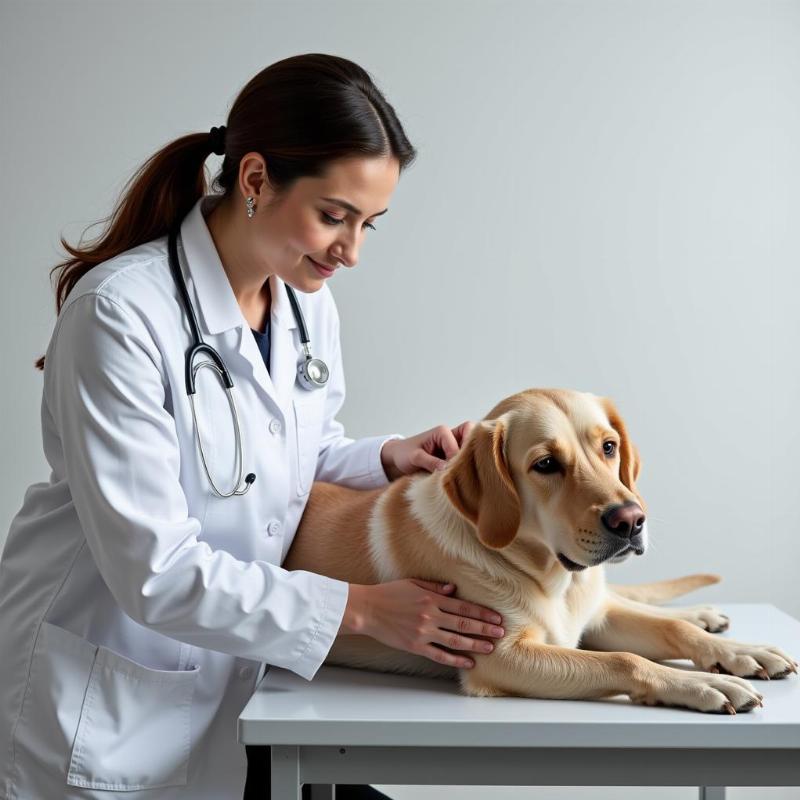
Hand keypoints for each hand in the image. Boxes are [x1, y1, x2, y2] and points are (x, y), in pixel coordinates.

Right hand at [350, 579, 505, 668]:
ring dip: (475, 645)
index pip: (463, 607)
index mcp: (431, 599)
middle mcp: (431, 616)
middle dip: (484, 629)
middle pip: (464, 624)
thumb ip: (434, 587)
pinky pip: (439, 655)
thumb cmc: (388, 593)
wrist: (367, 609)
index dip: (482, 613)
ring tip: (490, 647)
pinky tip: (468, 663)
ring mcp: (424, 632)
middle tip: (501, 633)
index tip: (496, 617)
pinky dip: (455, 660)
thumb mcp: (413, 583)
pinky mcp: (416, 646)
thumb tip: (454, 589)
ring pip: (455, 641)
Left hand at [381, 420, 474, 479]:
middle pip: (472, 435)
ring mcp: (453, 444)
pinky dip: (467, 463)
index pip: (458, 446)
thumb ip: (430, 462)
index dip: (456, 460)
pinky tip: (463, 475)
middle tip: (465, 469)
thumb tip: (446, 469)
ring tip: (465, 472)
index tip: (450, 474)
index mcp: (442, 432)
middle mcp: (451, 435)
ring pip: (472, 445)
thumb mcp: (415, 458)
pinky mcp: (453, 453)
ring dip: (471, 457)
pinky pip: (466, 455)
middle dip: (472, 450)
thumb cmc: (404, 454)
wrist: (397, 457)